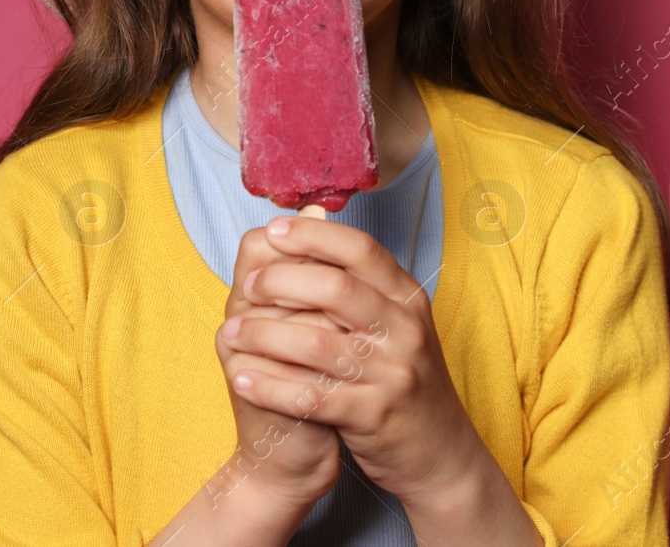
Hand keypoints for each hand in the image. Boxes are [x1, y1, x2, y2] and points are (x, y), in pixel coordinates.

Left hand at [219, 215, 486, 506]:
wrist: (439, 450)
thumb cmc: (403, 377)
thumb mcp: (395, 323)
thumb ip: (357, 280)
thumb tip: (309, 220)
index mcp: (407, 298)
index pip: (360, 250)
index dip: (313, 236)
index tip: (274, 230)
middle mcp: (404, 330)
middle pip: (335, 288)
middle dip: (280, 281)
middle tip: (246, 286)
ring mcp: (392, 373)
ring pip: (315, 342)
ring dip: (263, 335)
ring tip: (230, 333)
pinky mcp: (374, 415)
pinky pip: (311, 397)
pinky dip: (271, 387)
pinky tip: (241, 379)